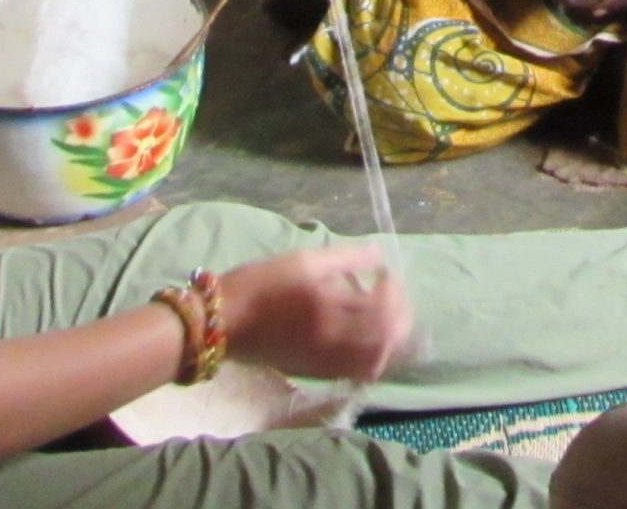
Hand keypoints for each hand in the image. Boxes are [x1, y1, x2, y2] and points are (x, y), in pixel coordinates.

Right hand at [219, 246, 413, 382]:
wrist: (224, 323)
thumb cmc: (261, 282)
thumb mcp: (302, 259)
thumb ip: (345, 257)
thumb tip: (379, 254)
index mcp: (329, 303)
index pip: (383, 303)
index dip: (394, 288)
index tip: (386, 274)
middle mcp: (334, 336)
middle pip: (389, 335)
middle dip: (401, 315)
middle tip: (395, 298)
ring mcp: (328, 359)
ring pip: (379, 359)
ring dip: (393, 339)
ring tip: (387, 319)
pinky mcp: (320, 372)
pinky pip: (360, 371)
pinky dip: (375, 356)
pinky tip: (370, 339)